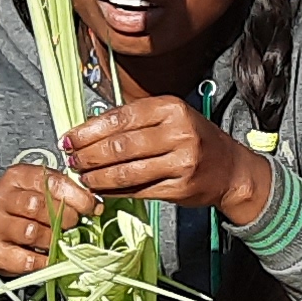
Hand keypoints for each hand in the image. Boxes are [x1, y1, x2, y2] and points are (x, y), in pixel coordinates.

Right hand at [0, 160, 103, 280]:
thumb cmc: (22, 211)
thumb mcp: (40, 192)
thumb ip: (65, 194)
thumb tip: (95, 206)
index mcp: (17, 177)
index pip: (51, 182)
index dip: (77, 196)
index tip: (92, 207)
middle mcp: (2, 197)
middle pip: (39, 206)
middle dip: (65, 218)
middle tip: (73, 225)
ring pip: (32, 232)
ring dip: (53, 240)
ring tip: (59, 241)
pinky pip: (26, 259)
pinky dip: (44, 261)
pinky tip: (50, 258)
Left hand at [63, 96, 277, 221]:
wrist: (231, 170)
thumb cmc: (194, 140)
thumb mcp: (170, 118)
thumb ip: (134, 121)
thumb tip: (88, 129)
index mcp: (171, 109)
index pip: (120, 117)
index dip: (90, 130)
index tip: (70, 138)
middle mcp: (178, 133)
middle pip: (120, 145)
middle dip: (89, 154)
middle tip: (72, 159)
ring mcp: (182, 162)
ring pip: (127, 171)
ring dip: (98, 176)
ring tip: (83, 176)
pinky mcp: (180, 188)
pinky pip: (139, 190)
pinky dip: (115, 191)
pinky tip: (101, 189)